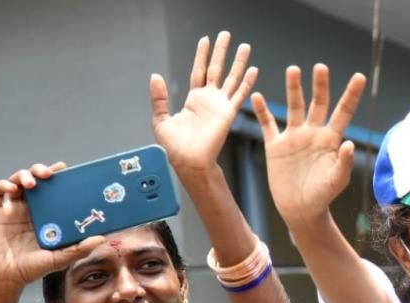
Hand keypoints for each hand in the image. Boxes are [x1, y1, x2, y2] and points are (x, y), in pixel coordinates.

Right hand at [0, 163, 103, 300]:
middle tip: (48, 174)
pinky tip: (12, 190)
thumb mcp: (60, 259)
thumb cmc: (34, 269)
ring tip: (32, 184)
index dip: (57, 177)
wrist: (7, 277)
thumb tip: (102, 238)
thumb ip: (79, 249)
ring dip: (23, 176)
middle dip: (40, 170)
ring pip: (17, 181)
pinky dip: (4, 185)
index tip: (65, 169)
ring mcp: (13, 208)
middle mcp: (31, 209)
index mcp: (47, 216)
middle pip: (35, 180)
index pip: (53, 190)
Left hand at [151, 32, 257, 174]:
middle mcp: (209, 101)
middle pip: (216, 69)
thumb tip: (155, 76)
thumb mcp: (160, 120)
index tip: (205, 40)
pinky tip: (254, 70)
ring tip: (245, 46)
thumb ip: (159, 98)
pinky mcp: (228, 113)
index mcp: (194, 101)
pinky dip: (247, 82)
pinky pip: (239, 94)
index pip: (199, 71)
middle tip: (226, 35)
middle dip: (221, 52)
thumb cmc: (175, 148)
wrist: (189, 162)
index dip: (202, 56)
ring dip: (238, 62)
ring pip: (231, 78)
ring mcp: (220, 106)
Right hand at [252, 64, 365, 225]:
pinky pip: (267, 124)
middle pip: (318, 103)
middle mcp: (313, 133)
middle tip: (321, 67)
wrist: (300, 210)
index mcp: (330, 139)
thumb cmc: (322, 197)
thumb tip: (350, 144)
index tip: (359, 77)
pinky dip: (261, 111)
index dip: (351, 95)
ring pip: (294, 107)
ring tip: (293, 70)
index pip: (343, 112)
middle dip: (320, 85)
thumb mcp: (336, 182)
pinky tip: (257, 96)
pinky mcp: (276, 145)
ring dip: (293, 89)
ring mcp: (294, 137)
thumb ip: (344, 163)